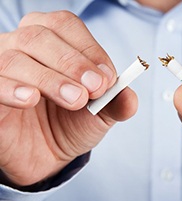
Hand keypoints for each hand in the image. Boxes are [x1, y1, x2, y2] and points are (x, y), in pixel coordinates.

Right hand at [0, 11, 137, 186]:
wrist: (47, 154)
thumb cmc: (71, 123)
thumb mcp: (100, 113)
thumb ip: (116, 103)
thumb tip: (130, 97)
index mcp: (50, 41)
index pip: (65, 26)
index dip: (89, 49)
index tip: (108, 79)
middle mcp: (21, 48)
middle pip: (39, 37)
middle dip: (72, 63)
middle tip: (94, 89)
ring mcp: (0, 69)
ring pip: (15, 59)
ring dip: (50, 79)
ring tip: (75, 99)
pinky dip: (11, 88)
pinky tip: (30, 98)